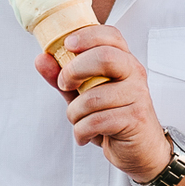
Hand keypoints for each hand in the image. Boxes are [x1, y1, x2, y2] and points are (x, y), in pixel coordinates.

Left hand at [33, 24, 169, 181]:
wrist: (143, 150)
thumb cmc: (114, 118)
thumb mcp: (85, 94)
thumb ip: (65, 77)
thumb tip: (41, 59)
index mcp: (124, 61)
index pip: (111, 35)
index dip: (87, 35)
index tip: (67, 44)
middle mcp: (134, 73)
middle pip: (104, 57)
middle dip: (74, 70)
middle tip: (65, 84)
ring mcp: (137, 95)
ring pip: (93, 98)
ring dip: (74, 113)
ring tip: (78, 121)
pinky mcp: (134, 119)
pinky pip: (97, 121)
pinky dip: (82, 131)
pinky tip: (84, 135)